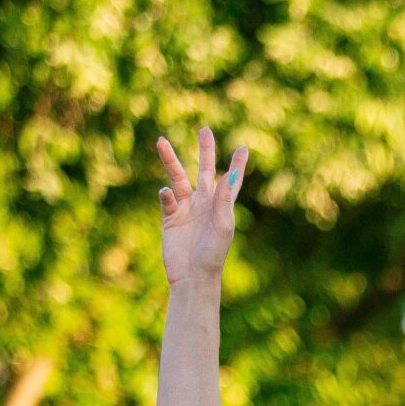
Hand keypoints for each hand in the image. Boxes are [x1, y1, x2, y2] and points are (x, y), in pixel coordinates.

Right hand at [156, 127, 246, 285]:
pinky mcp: (170, 217)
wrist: (192, 276)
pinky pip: (166, 199)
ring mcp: (186, 209)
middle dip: (204, 151)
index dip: (237, 165)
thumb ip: (224, 199)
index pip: (231, 181)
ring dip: (170, 161)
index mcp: (221, 206)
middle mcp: (204, 204)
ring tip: (162, 141)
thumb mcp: (222, 225)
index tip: (243, 148)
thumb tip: (229, 173)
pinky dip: (166, 194)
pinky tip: (166, 194)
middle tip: (205, 130)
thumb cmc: (213, 254)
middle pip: (204, 171)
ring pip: (177, 178)